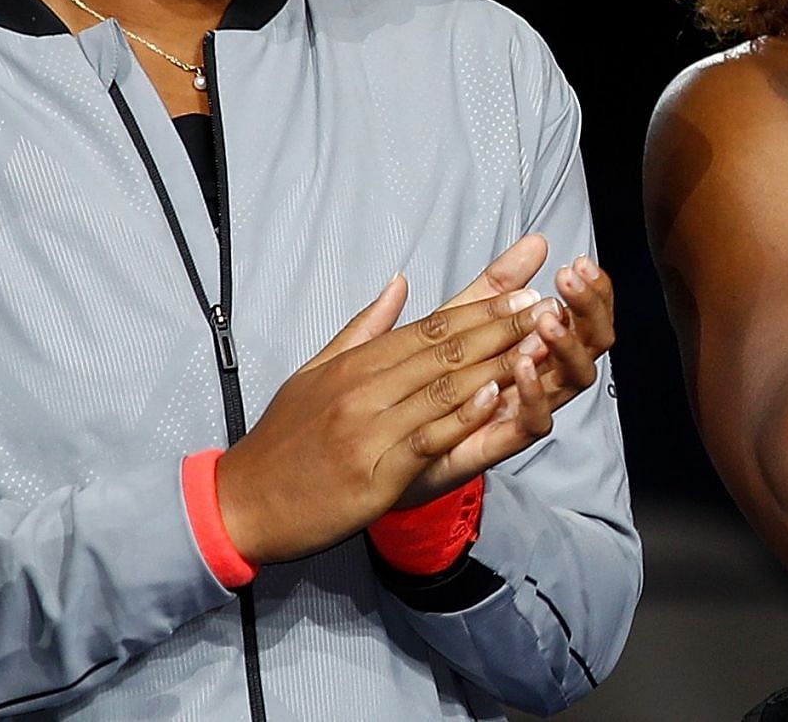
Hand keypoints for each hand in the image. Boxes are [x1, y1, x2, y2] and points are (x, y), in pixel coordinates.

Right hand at [216, 274, 562, 564]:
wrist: (242, 504)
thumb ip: (364, 328)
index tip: (523, 292)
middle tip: (545, 307)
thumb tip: (399, 282)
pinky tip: (495, 399)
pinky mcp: (372, 473)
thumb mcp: (316, 371)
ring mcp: (368, 430)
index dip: (481, 309)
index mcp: (355, 363)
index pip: (430, 328)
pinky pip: (426, 439)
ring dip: (496, 365)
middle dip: (500, 328)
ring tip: (538, 345)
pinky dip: (462, 418)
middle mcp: (363, 389)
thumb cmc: (284, 440)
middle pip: (443, 351)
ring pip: (443, 390)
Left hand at [395, 252, 617, 509]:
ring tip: (549, 321)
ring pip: (569, 383)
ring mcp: (519, 411)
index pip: (583, 318)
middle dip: (589, 311)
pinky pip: (531, 425)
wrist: (374, 447)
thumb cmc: (420, 383)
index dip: (590, 292)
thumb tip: (536, 240)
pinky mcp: (494, 444)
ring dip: (566, 349)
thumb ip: (498, 283)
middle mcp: (536, 379)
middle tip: (572, 281)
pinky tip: (522, 366)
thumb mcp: (458, 319)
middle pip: (590, 347)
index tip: (579, 263)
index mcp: (533, 348)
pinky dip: (533, 397)